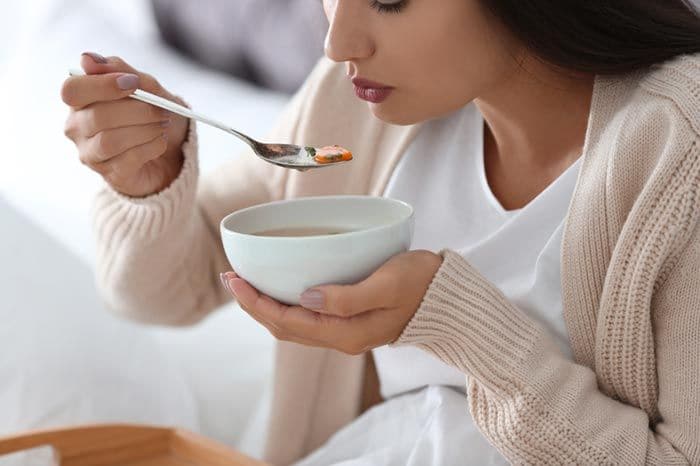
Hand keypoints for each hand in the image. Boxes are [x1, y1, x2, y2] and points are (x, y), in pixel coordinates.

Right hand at [61, 52, 188, 197]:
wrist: (174, 151)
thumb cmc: (152, 114)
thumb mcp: (146, 87)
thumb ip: (120, 70)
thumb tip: (87, 59)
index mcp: (80, 100)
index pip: (72, 90)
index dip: (102, 85)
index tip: (133, 83)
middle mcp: (77, 127)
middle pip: (97, 116)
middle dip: (137, 111)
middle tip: (162, 110)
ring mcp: (91, 153)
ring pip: (110, 140)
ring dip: (145, 130)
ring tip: (163, 125)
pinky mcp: (111, 174)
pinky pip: (128, 159)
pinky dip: (151, 146)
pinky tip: (161, 141)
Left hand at [220, 250, 442, 354]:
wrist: (448, 299)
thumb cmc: (421, 284)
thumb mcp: (387, 285)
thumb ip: (347, 297)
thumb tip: (306, 298)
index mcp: (347, 332)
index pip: (288, 322)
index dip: (257, 303)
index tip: (235, 280)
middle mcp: (342, 338)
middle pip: (284, 328)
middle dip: (254, 306)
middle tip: (232, 278)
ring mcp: (347, 332)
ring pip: (294, 326)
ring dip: (268, 306)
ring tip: (248, 283)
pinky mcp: (351, 321)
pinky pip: (308, 319)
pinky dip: (287, 305)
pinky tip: (283, 288)